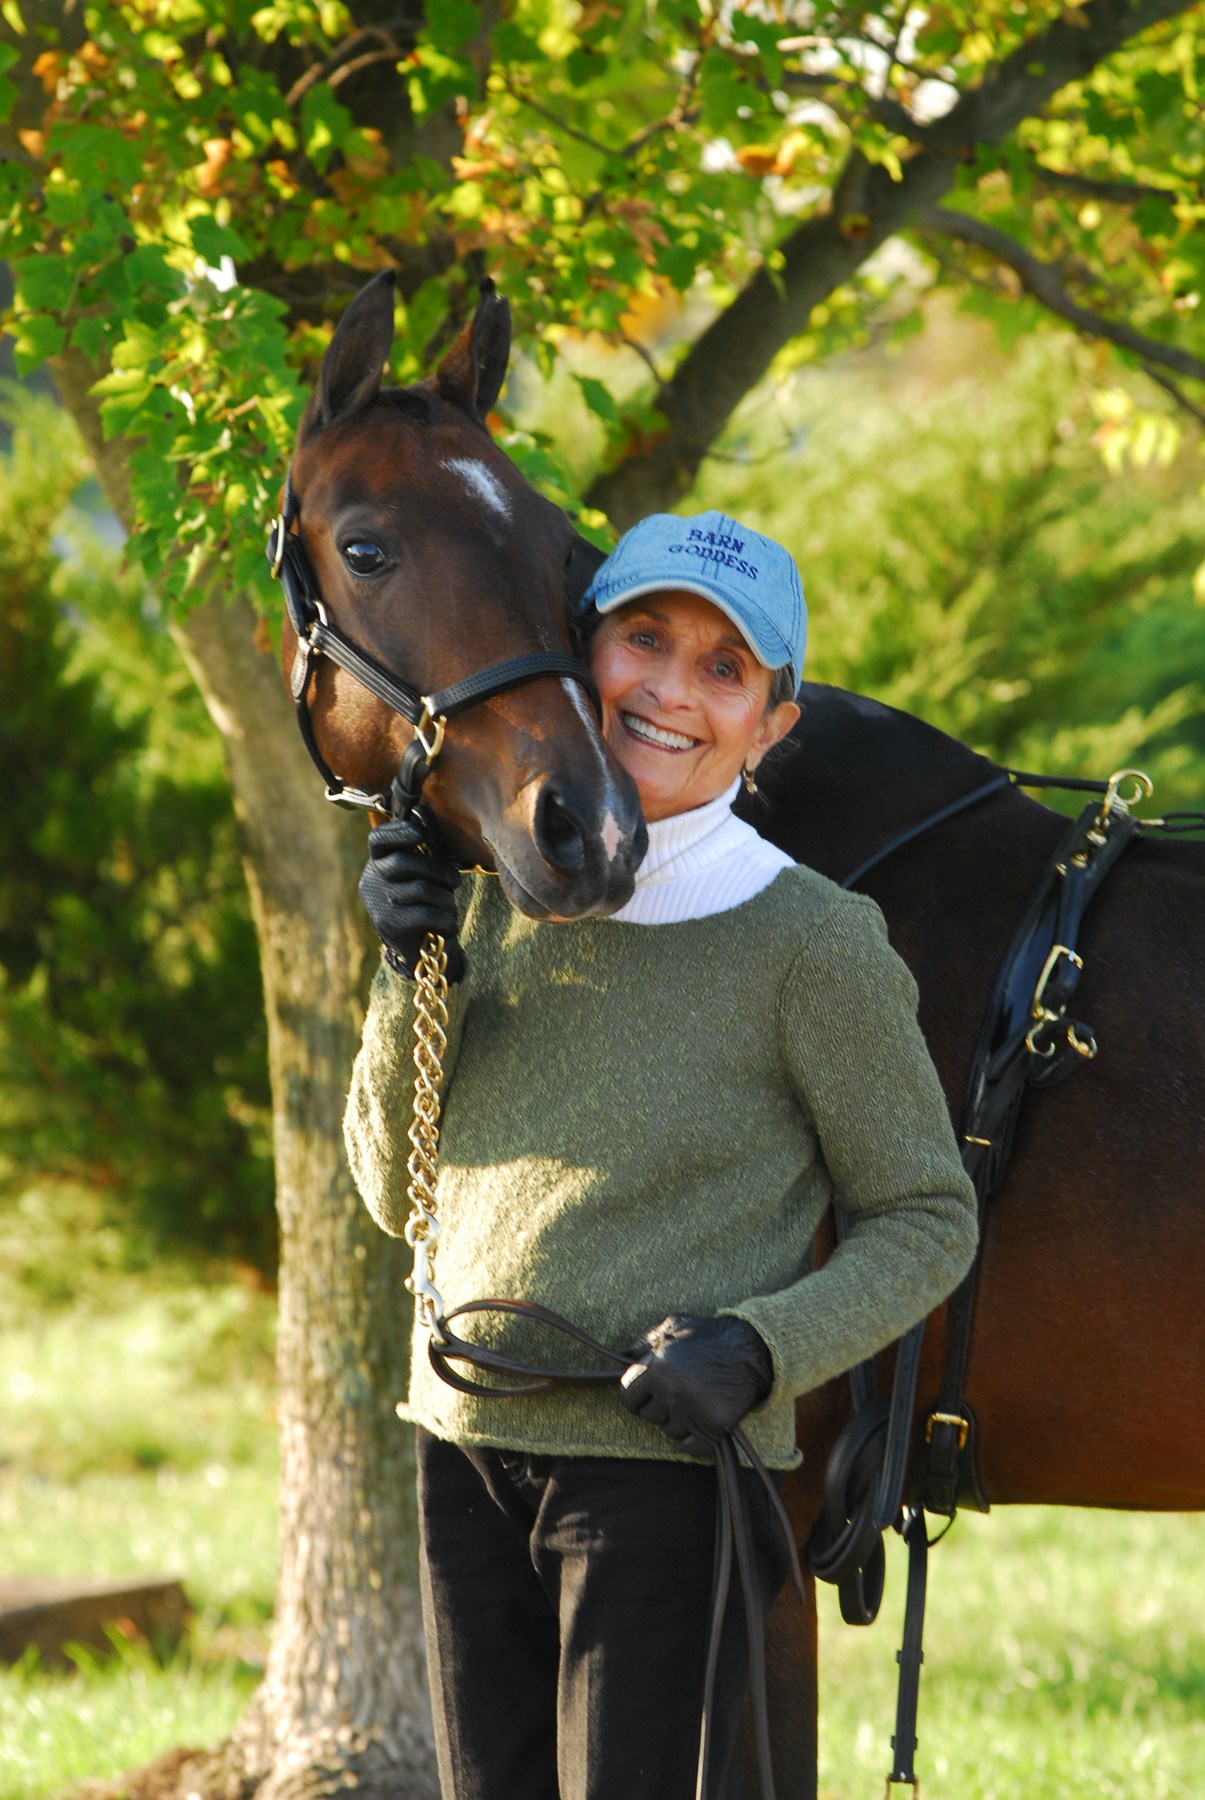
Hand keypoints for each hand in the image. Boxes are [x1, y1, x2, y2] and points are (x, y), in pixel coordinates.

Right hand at [359, 809, 464, 982]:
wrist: (419, 949)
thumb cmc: (425, 901)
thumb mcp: (423, 871)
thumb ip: (425, 847)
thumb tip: (426, 811)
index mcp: (378, 862)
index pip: (378, 839)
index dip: (399, 831)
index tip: (421, 832)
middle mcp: (372, 880)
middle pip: (404, 863)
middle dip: (438, 870)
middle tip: (454, 881)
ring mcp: (378, 904)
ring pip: (421, 889)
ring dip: (445, 897)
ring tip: (449, 904)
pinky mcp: (390, 926)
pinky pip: (426, 915)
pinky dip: (446, 920)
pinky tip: (449, 925)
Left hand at [619, 1314, 772, 1458]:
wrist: (750, 1350)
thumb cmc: (708, 1335)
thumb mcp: (672, 1325)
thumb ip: (643, 1341)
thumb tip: (622, 1357)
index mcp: (658, 1368)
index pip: (628, 1396)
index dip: (635, 1394)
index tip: (645, 1393)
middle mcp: (672, 1392)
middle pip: (648, 1415)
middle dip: (657, 1405)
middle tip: (673, 1393)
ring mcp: (693, 1412)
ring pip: (668, 1431)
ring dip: (676, 1420)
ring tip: (691, 1401)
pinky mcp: (713, 1427)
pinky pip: (690, 1447)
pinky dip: (693, 1439)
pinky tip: (700, 1421)